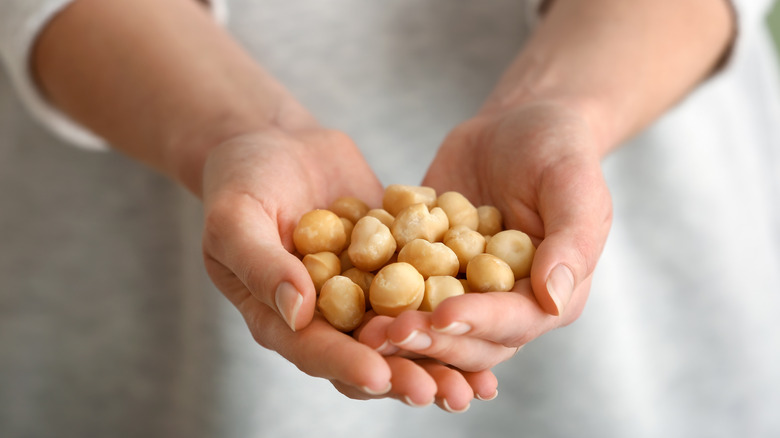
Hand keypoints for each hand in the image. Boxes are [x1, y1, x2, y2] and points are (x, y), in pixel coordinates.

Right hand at [199, 127, 494, 409]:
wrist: (275, 142)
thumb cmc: (241, 180)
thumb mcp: (234, 219)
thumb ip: (261, 265)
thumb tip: (298, 310)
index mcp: (280, 316)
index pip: (314, 350)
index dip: (348, 364)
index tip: (382, 374)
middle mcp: (325, 316)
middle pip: (369, 356)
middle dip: (409, 377)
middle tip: (448, 394)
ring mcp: (362, 292)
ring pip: (404, 335)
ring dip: (440, 360)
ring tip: (478, 385)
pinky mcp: (394, 264)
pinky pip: (425, 291)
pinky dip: (456, 308)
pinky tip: (492, 319)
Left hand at [359, 100, 611, 372]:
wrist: (513, 124)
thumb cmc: (556, 148)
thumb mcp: (574, 183)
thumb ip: (571, 240)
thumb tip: (554, 296)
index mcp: (551, 295)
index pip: (516, 321)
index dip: (479, 322)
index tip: (441, 314)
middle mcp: (507, 306)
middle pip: (469, 340)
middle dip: (430, 340)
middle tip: (388, 333)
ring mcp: (465, 293)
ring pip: (432, 327)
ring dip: (400, 334)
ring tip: (364, 332)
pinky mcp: (429, 274)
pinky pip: (403, 293)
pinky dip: (377, 302)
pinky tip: (342, 300)